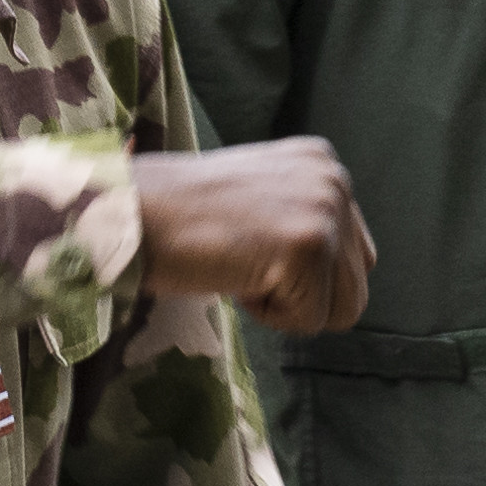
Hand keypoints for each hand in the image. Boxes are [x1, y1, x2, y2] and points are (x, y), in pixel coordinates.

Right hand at [131, 140, 374, 333]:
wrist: (129, 213)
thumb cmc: (177, 216)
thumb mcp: (260, 198)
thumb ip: (302, 220)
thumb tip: (340, 277)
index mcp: (323, 163)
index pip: (353, 255)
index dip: (298, 274)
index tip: (247, 246)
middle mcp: (334, 179)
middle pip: (356, 286)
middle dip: (300, 294)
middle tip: (241, 259)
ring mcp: (324, 210)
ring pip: (342, 310)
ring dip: (286, 307)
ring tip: (240, 266)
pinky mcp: (308, 246)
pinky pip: (309, 322)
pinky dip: (266, 316)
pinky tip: (231, 273)